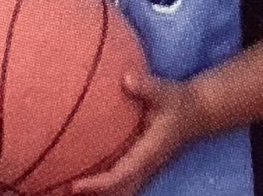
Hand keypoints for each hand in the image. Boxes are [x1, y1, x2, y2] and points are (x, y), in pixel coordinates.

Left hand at [71, 73, 203, 195]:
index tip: (74, 186)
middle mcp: (147, 167)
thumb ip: (147, 86)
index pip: (121, 175)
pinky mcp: (144, 166)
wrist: (198, 113)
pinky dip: (106, 187)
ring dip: (100, 193)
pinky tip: (86, 179)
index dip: (98, 184)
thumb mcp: (165, 91)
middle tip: (63, 190)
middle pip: (118, 192)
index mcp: (149, 153)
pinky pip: (123, 184)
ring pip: (122, 191)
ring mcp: (146, 170)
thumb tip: (126, 79)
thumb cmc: (178, 101)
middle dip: (94, 195)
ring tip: (69, 188)